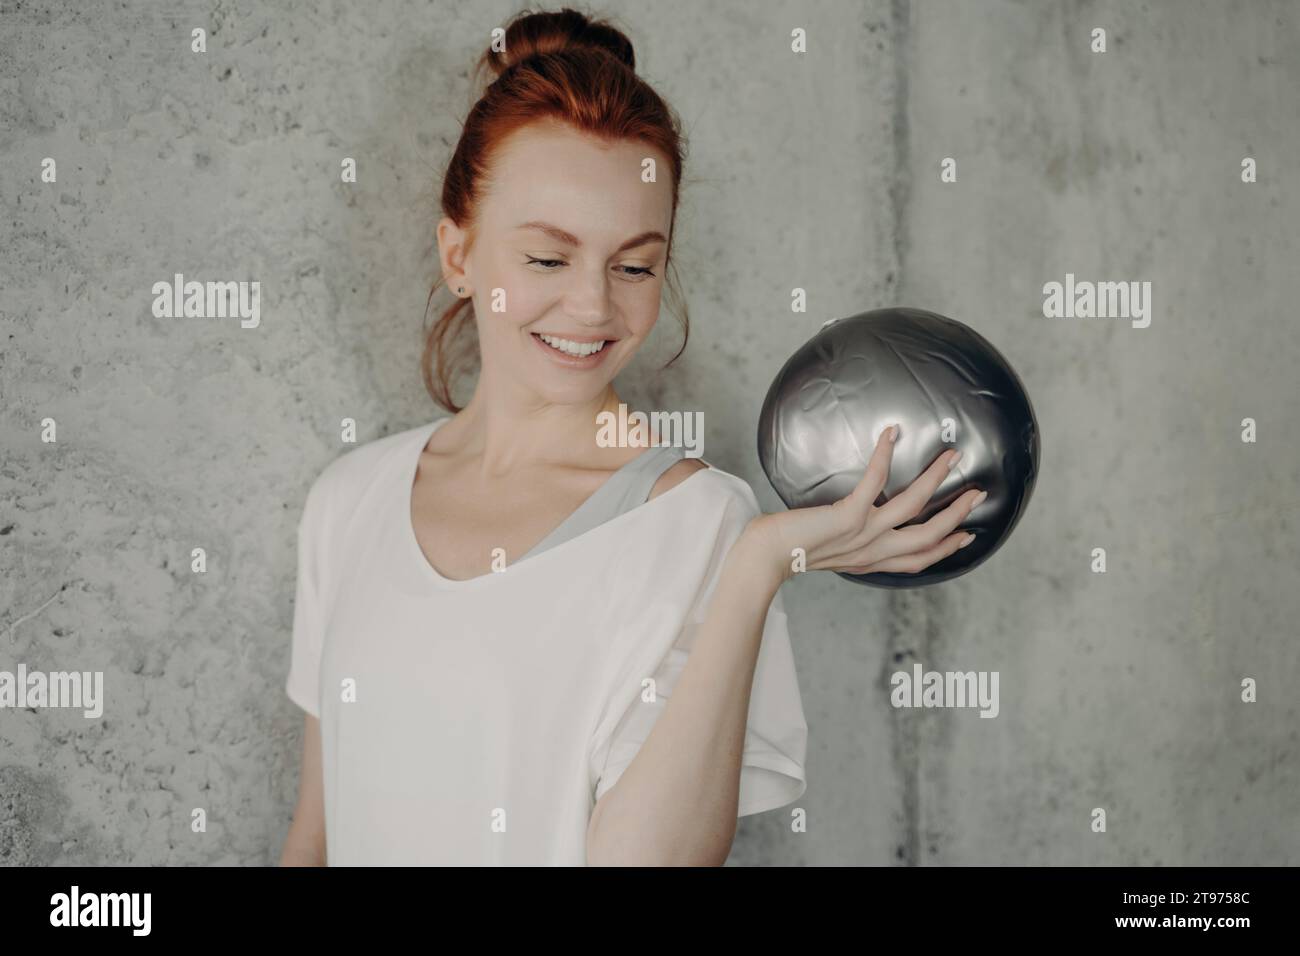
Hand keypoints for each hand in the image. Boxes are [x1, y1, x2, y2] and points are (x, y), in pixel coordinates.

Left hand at [751, 424, 984, 582]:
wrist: (765, 556)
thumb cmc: (790, 550)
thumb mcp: (831, 553)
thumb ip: (851, 543)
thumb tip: (859, 523)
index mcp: (870, 561)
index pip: (919, 560)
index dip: (946, 548)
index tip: (966, 535)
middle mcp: (872, 551)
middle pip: (928, 536)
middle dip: (957, 514)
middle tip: (977, 493)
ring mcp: (863, 534)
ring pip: (913, 507)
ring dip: (936, 480)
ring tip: (951, 458)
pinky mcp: (847, 516)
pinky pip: (874, 483)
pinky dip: (884, 456)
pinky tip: (890, 435)